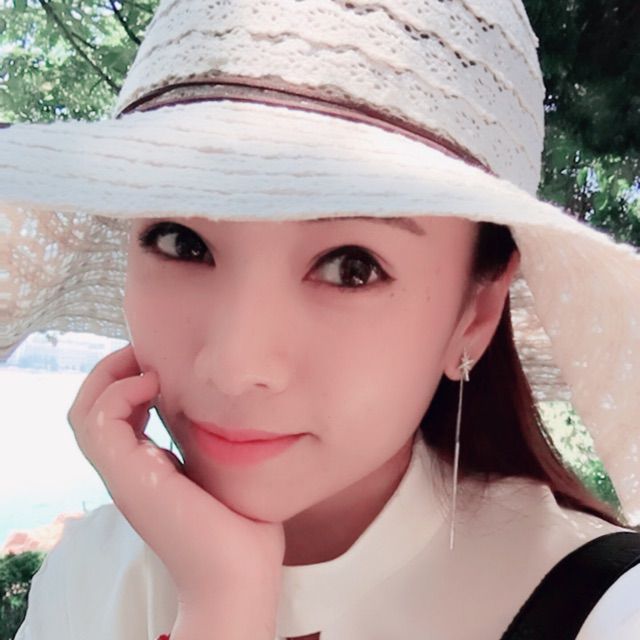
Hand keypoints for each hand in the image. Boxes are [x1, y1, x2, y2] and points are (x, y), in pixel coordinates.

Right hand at [67, 344, 285, 612]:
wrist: (240, 573)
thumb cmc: (244, 525)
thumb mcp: (223, 469)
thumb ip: (212, 441)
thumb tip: (228, 407)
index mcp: (147, 469)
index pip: (115, 417)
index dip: (130, 381)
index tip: (161, 361)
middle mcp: (128, 471)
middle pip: (90, 410)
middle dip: (113, 371)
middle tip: (144, 352)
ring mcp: (124, 475)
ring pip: (84, 412)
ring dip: (110, 376)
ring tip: (146, 365)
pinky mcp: (128, 476)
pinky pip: (98, 422)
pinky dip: (118, 393)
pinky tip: (154, 385)